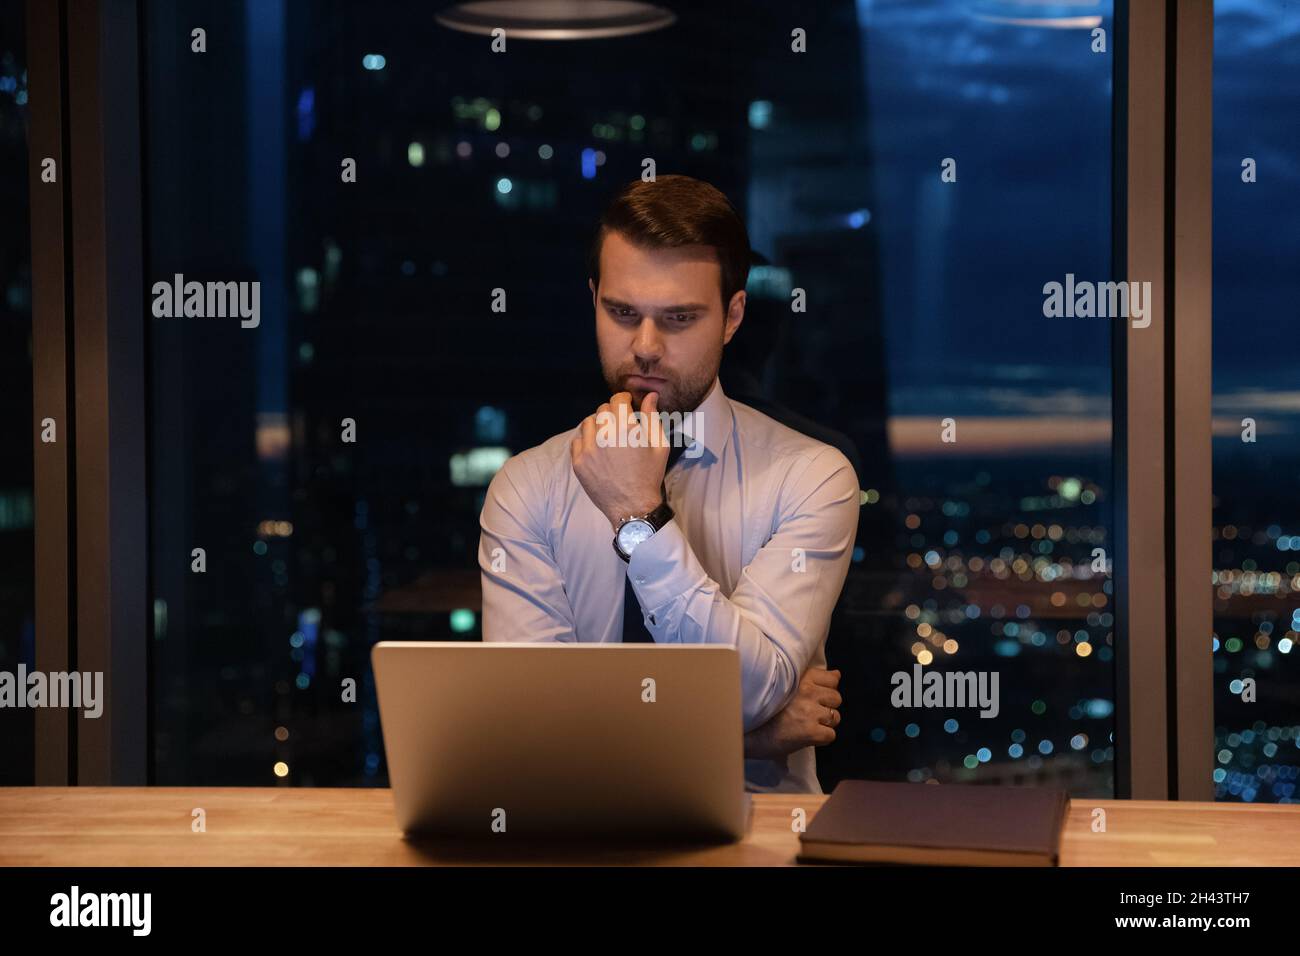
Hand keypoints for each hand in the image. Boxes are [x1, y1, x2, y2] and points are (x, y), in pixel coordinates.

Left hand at [571, 390, 670, 529]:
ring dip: (598, 425)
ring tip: (607, 437)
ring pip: (588, 423)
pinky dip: (586, 441)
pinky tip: (597, 450)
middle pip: (602, 409)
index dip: (623, 399)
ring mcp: (589, 449)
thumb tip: (650, 396)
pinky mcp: (579, 462)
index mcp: (627, 429)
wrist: (633, 506)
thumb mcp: (660, 446)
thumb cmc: (650, 475)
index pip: (617, 399)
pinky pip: (577, 440)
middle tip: (619, 425)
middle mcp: (605, 436)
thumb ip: (653, 418)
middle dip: (612, 413)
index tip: (626, 405)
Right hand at [744, 667, 841, 760]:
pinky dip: (821, 738)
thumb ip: (810, 679)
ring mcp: (810, 712)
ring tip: (807, 725)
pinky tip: (806, 737)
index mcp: (801, 678)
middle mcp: (808, 692)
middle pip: (836, 698)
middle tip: (810, 714)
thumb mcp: (784, 685)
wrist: (748, 730)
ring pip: (836, 717)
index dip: (826, 690)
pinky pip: (830, 736)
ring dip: (825, 723)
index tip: (815, 697)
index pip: (832, 679)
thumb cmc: (763, 708)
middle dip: (827, 707)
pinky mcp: (811, 732)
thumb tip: (837, 674)